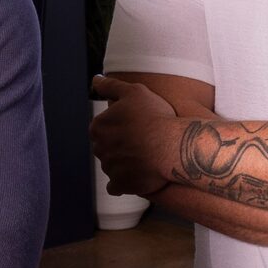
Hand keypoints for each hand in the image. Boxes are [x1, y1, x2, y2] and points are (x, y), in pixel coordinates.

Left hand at [88, 74, 176, 197]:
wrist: (172, 146)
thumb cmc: (155, 116)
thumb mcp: (134, 91)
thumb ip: (110, 86)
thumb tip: (95, 80)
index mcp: (98, 127)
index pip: (103, 128)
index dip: (120, 126)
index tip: (136, 125)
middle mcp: (99, 149)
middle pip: (107, 147)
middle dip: (120, 145)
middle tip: (142, 141)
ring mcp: (110, 169)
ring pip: (113, 165)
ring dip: (124, 163)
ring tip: (146, 156)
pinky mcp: (121, 185)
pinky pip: (117, 186)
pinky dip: (124, 182)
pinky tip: (137, 175)